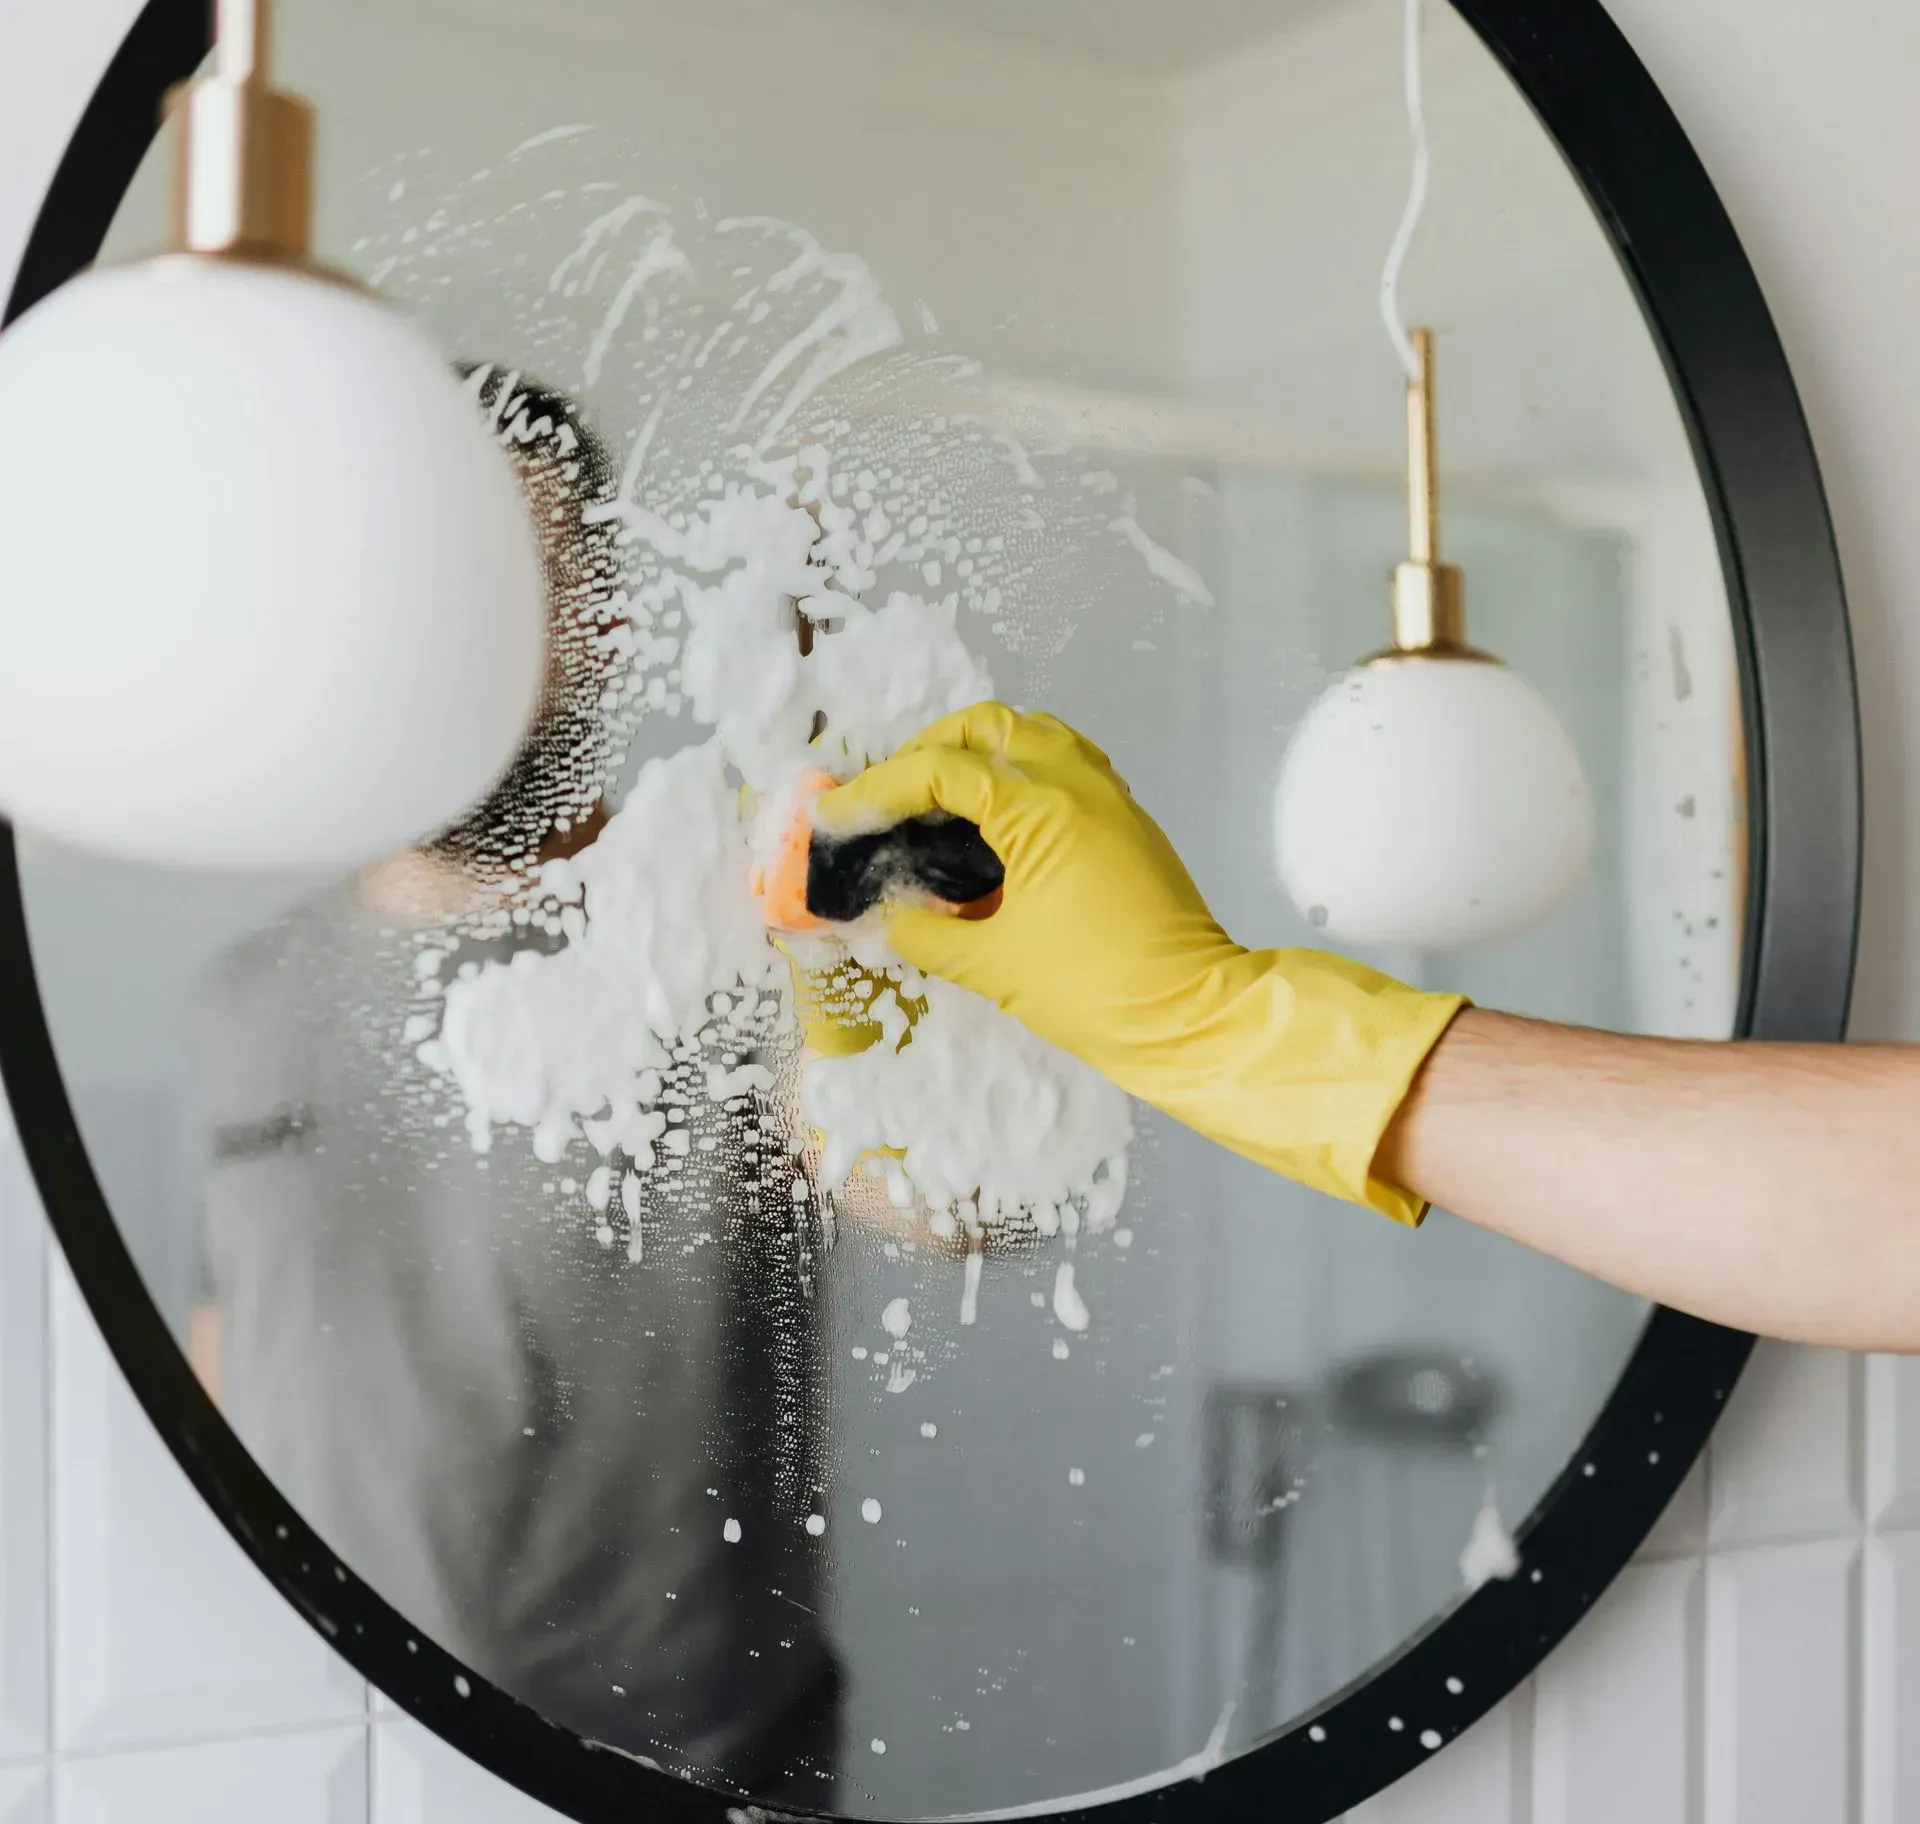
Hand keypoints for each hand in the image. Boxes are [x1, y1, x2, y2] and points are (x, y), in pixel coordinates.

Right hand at [819, 702, 1466, 1222]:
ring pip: (1035, 734)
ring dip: (981, 751)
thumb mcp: (992, 967)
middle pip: (991, 725)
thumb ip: (926, 931)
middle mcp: (1078, 783)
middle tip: (890, 796)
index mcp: (1041, 808)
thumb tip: (887, 913)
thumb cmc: (1093, 991)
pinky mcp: (1127, 820)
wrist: (1191, 1017)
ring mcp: (1110, 796)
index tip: (841, 816)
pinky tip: (995, 820)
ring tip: (938, 799)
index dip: (880, 788)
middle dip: (930, 750)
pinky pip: (1067, 764)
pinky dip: (1022, 772)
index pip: (943, 768)